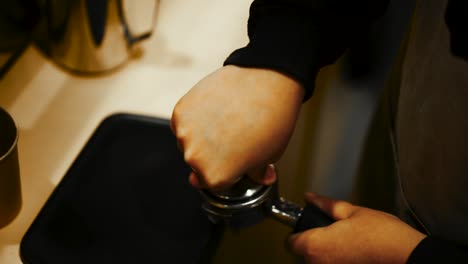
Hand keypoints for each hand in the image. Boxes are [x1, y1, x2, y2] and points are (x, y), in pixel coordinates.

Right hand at [171, 65, 303, 189]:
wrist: (267, 81)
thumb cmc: (272, 120)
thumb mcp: (270, 155)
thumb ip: (258, 172)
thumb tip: (262, 177)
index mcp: (216, 176)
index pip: (211, 182)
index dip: (224, 171)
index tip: (230, 161)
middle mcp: (195, 158)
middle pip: (197, 162)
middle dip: (212, 153)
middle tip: (232, 137)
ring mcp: (185, 133)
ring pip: (188, 141)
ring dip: (200, 134)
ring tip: (224, 120)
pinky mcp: (181, 110)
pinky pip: (183, 120)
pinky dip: (195, 116)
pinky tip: (215, 108)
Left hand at [289, 193, 425, 263]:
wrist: (407, 257)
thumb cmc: (382, 235)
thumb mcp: (352, 211)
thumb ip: (326, 205)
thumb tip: (310, 198)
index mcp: (315, 245)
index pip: (290, 243)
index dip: (297, 233)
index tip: (306, 229)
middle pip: (304, 254)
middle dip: (314, 243)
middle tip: (333, 234)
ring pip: (318, 262)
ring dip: (327, 254)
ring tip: (347, 245)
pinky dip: (338, 261)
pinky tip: (353, 256)